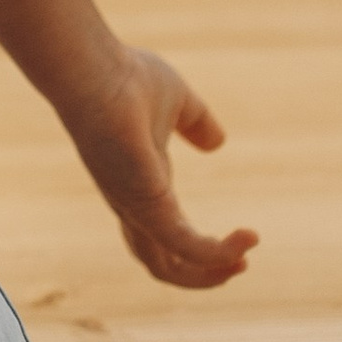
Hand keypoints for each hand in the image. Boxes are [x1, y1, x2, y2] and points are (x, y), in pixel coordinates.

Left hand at [56, 44, 257, 289]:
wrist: (96, 68)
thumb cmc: (126, 78)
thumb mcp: (177, 102)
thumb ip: (197, 123)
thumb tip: (217, 143)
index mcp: (139, 185)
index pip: (162, 234)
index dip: (199, 247)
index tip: (239, 242)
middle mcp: (130, 203)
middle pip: (160, 263)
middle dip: (201, 274)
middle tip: (240, 264)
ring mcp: (132, 207)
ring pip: (166, 267)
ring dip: (208, 273)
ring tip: (242, 261)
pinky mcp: (142, 204)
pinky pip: (183, 246)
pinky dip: (216, 253)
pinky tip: (245, 240)